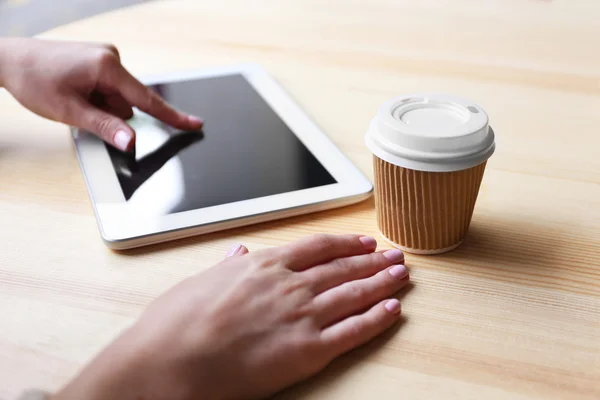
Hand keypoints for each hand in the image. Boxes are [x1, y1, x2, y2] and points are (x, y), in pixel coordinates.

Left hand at [0, 38, 201, 150]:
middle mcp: (111, 57)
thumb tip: (131, 142)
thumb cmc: (34, 80)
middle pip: (128, 102)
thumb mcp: (69, 111)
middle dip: (109, 112)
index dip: (171, 116)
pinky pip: (109, 89)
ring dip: (100, 106)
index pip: (146, 99)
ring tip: (72, 98)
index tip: (195, 124)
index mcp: (107, 66)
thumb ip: (105, 126)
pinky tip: (75, 91)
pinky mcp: (98, 60)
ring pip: (118, 98)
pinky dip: (97, 97)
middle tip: (79, 108)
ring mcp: (105, 57)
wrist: (8, 59)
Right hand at [53, 234, 408, 399]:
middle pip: (343, 267)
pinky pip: (351, 331)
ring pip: (354, 293)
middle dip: (373, 260)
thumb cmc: (177, 323)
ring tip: (403, 275)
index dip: (346, 244)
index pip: (318, 247)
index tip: (364, 243)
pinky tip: (393, 310)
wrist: (169, 361)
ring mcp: (301, 316)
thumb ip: (229, 266)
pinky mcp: (306, 350)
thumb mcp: (201, 281)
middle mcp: (289, 285)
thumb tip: (240, 252)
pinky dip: (375, 319)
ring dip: (382, 283)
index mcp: (264, 266)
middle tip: (396, 256)